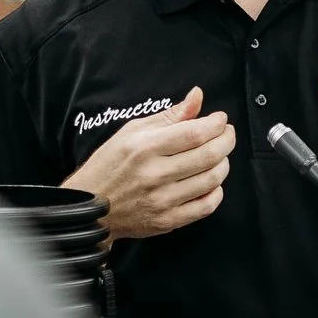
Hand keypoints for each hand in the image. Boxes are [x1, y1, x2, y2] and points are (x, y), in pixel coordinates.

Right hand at [63, 85, 234, 242]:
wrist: (90, 205)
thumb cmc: (110, 164)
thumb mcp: (132, 131)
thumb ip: (170, 116)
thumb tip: (197, 96)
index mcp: (145, 147)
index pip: (195, 133)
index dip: (216, 124)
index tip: (221, 119)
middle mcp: (154, 174)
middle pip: (209, 155)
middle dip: (227, 140)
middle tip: (227, 134)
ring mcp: (162, 200)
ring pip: (212, 180)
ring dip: (224, 164)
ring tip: (218, 156)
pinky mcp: (167, 221)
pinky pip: (206, 206)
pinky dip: (217, 192)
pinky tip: (211, 182)